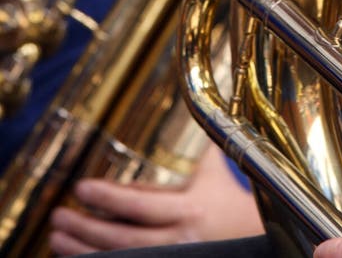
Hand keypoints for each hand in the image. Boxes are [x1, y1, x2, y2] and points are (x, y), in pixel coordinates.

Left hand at [48, 143, 262, 254]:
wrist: (270, 237)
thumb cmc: (243, 204)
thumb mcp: (220, 172)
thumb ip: (201, 148)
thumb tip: (198, 110)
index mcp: (192, 207)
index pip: (138, 203)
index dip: (107, 197)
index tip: (81, 188)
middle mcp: (183, 237)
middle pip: (123, 237)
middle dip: (85, 227)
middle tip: (58, 216)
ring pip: (124, 257)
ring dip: (85, 250)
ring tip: (59, 239)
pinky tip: (86, 256)